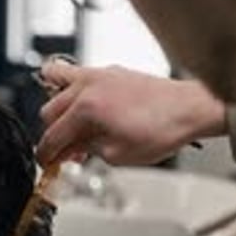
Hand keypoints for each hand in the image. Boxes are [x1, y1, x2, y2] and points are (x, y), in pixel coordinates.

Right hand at [37, 62, 226, 167]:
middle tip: (65, 152)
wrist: (189, 110)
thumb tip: (70, 151)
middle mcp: (87, 86)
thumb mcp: (115, 154)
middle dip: (53, 134)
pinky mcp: (110, 72)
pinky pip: (77, 76)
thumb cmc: (161, 130)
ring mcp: (98, 75)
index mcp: (86, 108)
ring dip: (59, 110)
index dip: (46, 155)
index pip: (52, 136)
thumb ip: (85, 150)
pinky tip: (83, 108)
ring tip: (72, 128)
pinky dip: (73, 91)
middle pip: (49, 111)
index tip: (46, 163)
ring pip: (57, 87)